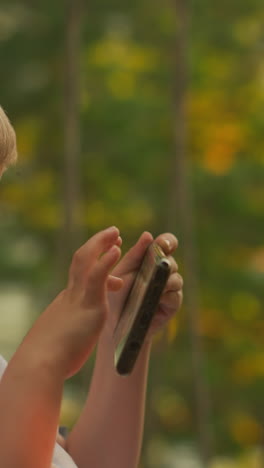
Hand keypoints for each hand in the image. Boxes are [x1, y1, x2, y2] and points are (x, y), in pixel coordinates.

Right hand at [21, 227, 122, 378]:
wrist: (39, 366)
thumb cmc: (46, 361)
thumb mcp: (59, 342)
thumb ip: (64, 336)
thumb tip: (61, 345)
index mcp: (67, 303)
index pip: (80, 276)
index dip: (93, 261)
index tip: (105, 253)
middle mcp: (71, 295)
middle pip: (81, 260)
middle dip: (96, 244)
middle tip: (112, 233)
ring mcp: (79, 298)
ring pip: (87, 260)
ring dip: (101, 243)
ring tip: (115, 232)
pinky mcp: (89, 306)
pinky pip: (98, 276)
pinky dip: (106, 261)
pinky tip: (116, 248)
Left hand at [107, 231, 182, 338]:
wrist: (115, 327)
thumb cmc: (115, 296)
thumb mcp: (121, 272)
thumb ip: (134, 255)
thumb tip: (148, 235)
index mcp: (150, 259)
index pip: (166, 244)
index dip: (168, 241)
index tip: (163, 245)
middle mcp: (162, 272)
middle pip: (172, 260)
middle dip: (166, 262)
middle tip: (160, 265)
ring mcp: (169, 288)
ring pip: (176, 278)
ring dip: (166, 280)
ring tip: (154, 286)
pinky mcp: (172, 305)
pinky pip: (175, 296)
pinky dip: (167, 296)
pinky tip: (156, 299)